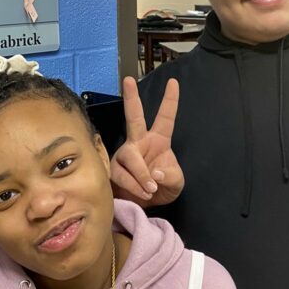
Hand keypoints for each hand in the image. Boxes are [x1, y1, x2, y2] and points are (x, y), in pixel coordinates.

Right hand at [110, 77, 183, 206]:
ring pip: (130, 156)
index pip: (165, 118)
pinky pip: (121, 175)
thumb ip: (171, 176)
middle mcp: (139, 143)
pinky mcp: (113, 170)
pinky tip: (142, 193)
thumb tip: (156, 173)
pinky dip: (134, 186)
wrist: (145, 208)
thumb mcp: (176, 183)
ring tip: (151, 188)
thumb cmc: (162, 189)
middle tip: (128, 80)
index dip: (169, 101)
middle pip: (133, 117)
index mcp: (158, 140)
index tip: (173, 82)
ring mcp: (124, 155)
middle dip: (131, 98)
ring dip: (141, 173)